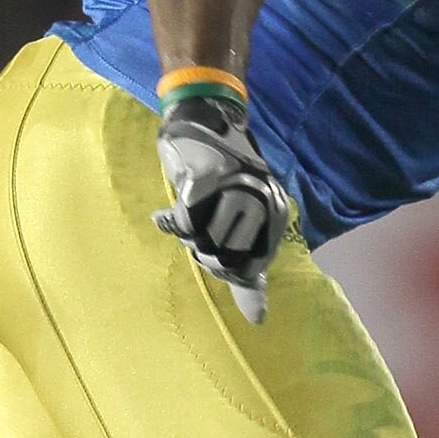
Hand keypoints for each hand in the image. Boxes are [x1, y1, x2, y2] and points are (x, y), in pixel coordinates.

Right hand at [153, 94, 290, 322]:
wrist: (204, 117)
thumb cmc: (221, 178)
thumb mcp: (241, 223)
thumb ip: (247, 268)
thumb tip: (258, 320)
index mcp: (273, 214)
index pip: (249, 272)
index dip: (225, 270)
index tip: (211, 252)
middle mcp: (259, 203)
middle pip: (224, 262)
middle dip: (203, 254)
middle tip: (194, 231)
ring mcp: (233, 191)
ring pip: (202, 244)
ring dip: (186, 236)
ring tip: (184, 217)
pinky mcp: (204, 180)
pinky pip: (184, 222)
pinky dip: (172, 221)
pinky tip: (165, 214)